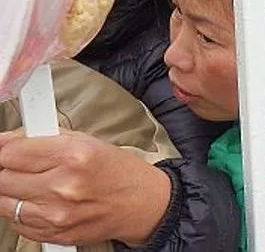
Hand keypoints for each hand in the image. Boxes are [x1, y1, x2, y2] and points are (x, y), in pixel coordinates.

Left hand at [0, 130, 170, 246]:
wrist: (142, 203)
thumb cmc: (117, 170)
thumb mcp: (86, 141)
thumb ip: (43, 138)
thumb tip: (7, 140)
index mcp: (74, 156)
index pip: (11, 153)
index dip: (6, 148)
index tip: (8, 149)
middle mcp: (64, 187)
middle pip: (3, 178)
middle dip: (9, 170)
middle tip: (24, 167)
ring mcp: (58, 215)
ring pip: (4, 204)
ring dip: (13, 193)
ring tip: (34, 185)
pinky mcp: (55, 234)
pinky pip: (18, 224)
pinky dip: (24, 212)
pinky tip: (43, 202)